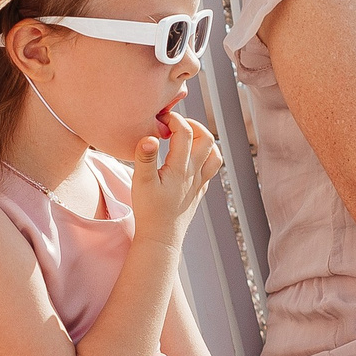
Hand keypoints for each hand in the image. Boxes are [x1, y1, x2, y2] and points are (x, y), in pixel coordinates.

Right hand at [128, 108, 222, 242]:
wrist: (161, 238)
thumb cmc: (149, 211)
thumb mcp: (141, 182)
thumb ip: (145, 157)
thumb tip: (150, 136)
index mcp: (180, 167)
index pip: (185, 132)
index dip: (174, 119)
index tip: (161, 118)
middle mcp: (195, 173)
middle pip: (207, 139)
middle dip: (193, 125)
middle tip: (175, 125)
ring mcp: (200, 183)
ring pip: (215, 154)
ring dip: (205, 141)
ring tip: (187, 138)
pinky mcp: (199, 192)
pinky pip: (211, 169)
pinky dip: (206, 157)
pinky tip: (190, 159)